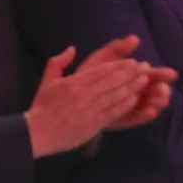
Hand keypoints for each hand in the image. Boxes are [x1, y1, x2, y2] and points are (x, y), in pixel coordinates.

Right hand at [24, 37, 159, 155]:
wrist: (35, 133)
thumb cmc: (42, 108)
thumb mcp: (47, 82)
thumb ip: (58, 63)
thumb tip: (72, 49)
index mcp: (73, 82)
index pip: (101, 70)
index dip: (119, 65)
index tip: (133, 61)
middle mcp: (83, 93)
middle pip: (112, 80)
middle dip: (131, 73)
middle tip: (146, 68)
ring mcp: (89, 109)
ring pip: (115, 94)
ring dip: (132, 86)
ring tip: (146, 80)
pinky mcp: (93, 123)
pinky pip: (112, 111)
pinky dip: (124, 104)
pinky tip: (135, 99)